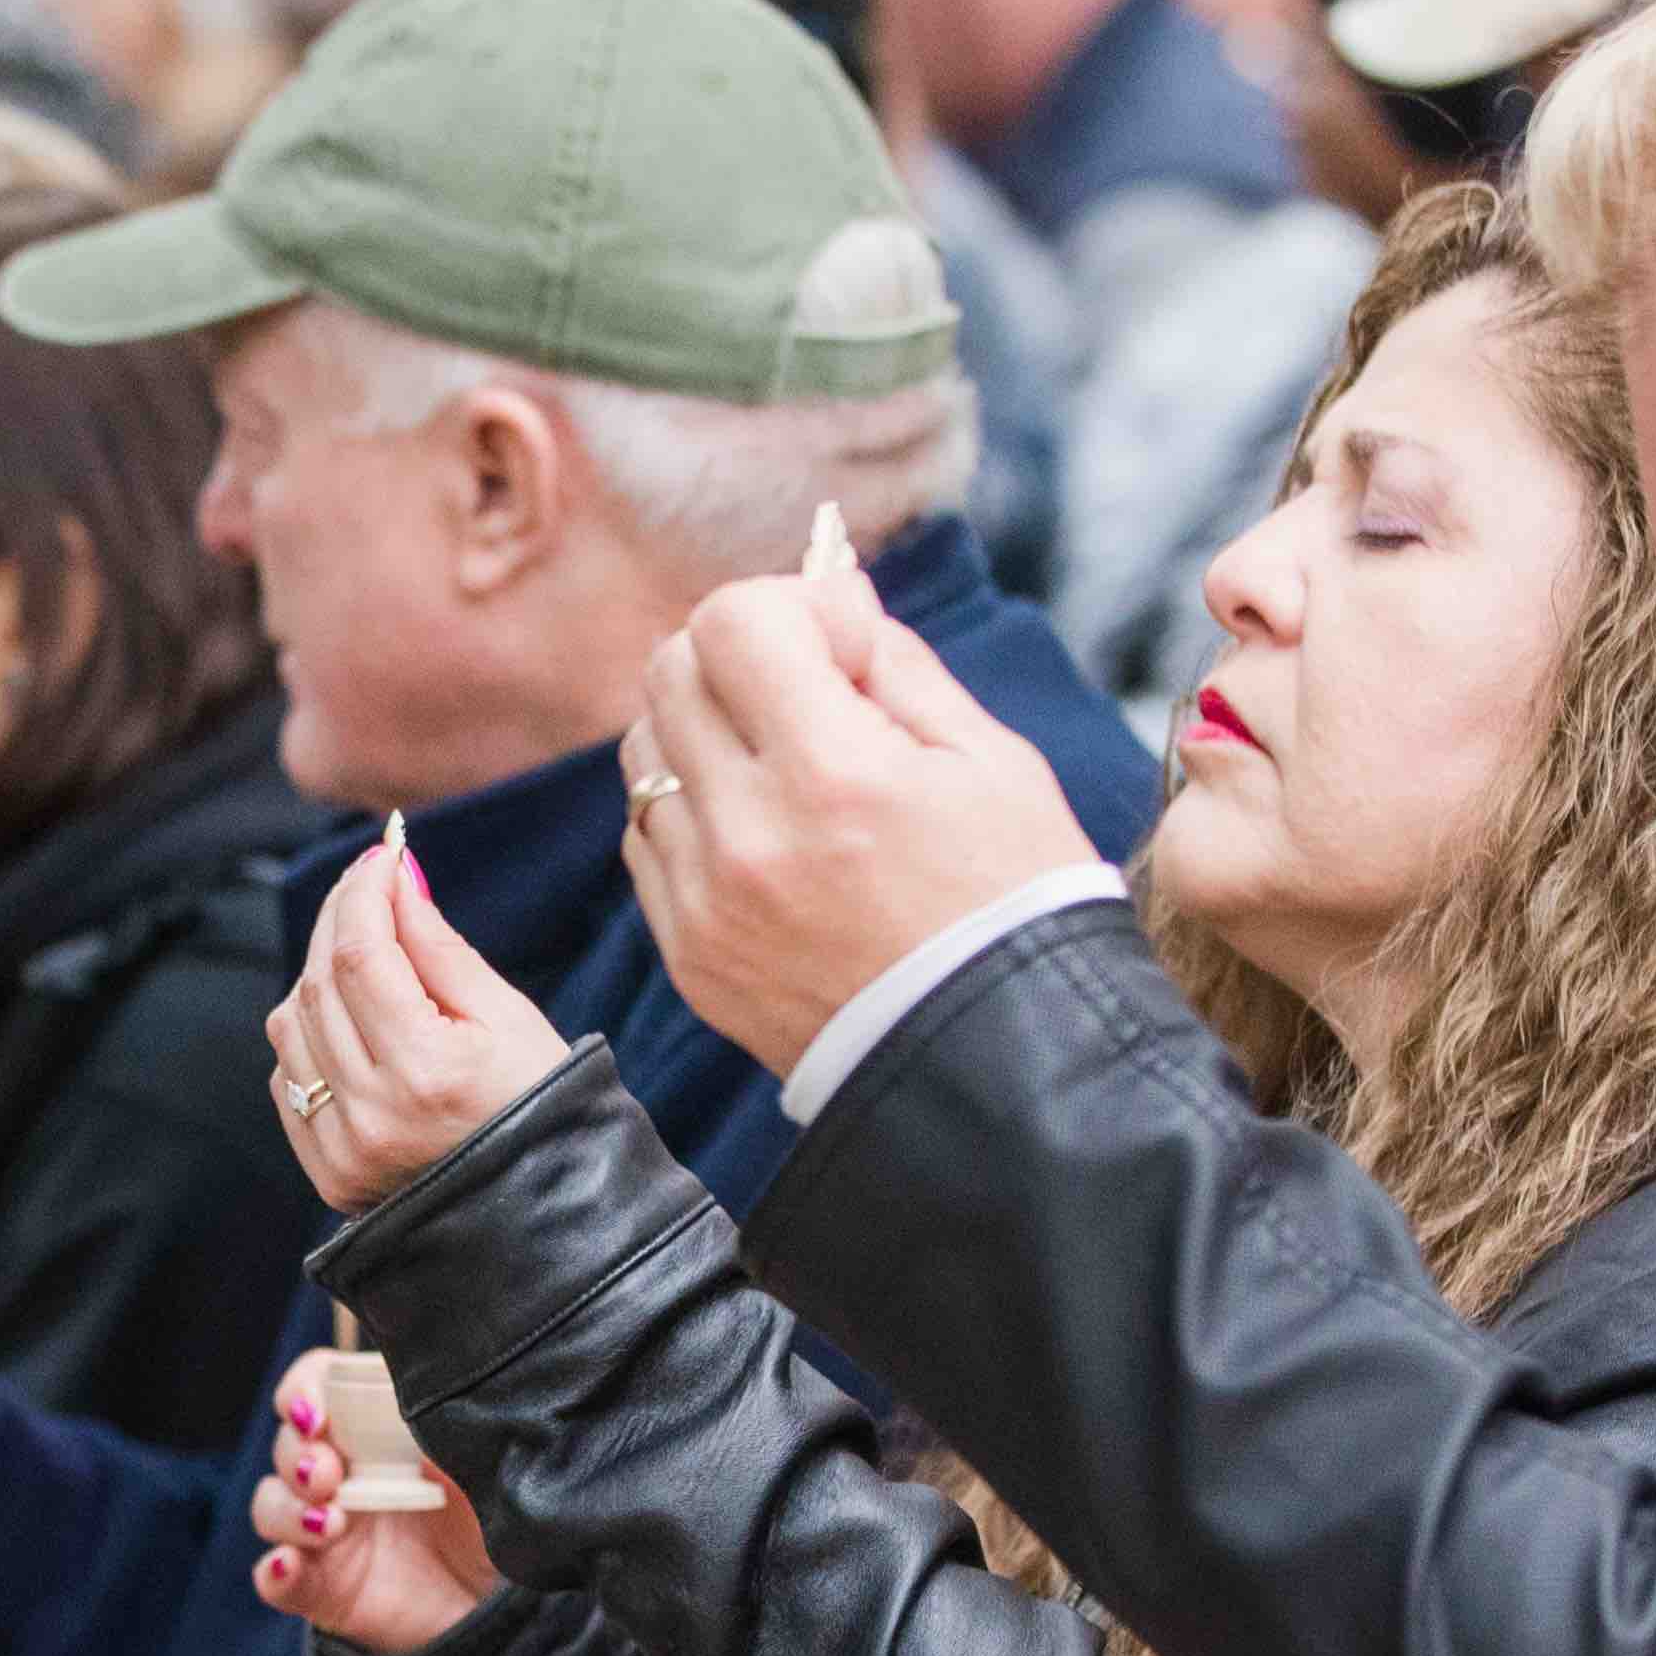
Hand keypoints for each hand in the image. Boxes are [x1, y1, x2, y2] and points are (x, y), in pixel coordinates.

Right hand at [243, 1354, 497, 1654]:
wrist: (501, 1607)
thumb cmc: (490, 1521)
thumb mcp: (486, 1470)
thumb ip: (450, 1434)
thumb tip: (423, 1407)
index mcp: (371, 1428)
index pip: (315, 1387)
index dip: (303, 1391)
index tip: (317, 1414)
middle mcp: (339, 1473)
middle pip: (288, 1446)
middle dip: (298, 1455)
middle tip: (327, 1474)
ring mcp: (322, 1532)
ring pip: (271, 1506)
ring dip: (288, 1510)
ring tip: (329, 1524)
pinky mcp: (318, 1587)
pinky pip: (275, 1578)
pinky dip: (275, 1572)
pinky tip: (288, 1567)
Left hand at [265, 833, 563, 1213]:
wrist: (542, 1210)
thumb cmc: (539, 1104)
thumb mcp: (506, 1016)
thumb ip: (438, 946)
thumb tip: (394, 878)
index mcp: (426, 1071)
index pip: (363, 955)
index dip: (365, 893)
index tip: (383, 854)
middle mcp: (372, 1113)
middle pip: (319, 984)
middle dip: (340, 919)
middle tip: (369, 881)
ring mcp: (342, 1150)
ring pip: (291, 1026)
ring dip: (318, 973)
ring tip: (365, 950)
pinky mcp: (326, 1171)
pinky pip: (288, 1077)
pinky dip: (308, 1034)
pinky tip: (351, 1020)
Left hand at [622, 543, 1100, 1082]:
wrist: (997, 1065)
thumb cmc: (1013, 902)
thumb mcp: (992, 761)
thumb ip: (895, 662)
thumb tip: (826, 589)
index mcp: (836, 775)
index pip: (732, 620)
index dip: (788, 607)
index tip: (841, 644)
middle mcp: (749, 836)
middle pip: (669, 670)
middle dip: (737, 655)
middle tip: (808, 690)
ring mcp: (705, 901)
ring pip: (643, 750)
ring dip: (703, 730)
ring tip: (785, 765)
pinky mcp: (686, 953)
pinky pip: (646, 835)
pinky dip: (691, 811)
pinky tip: (763, 834)